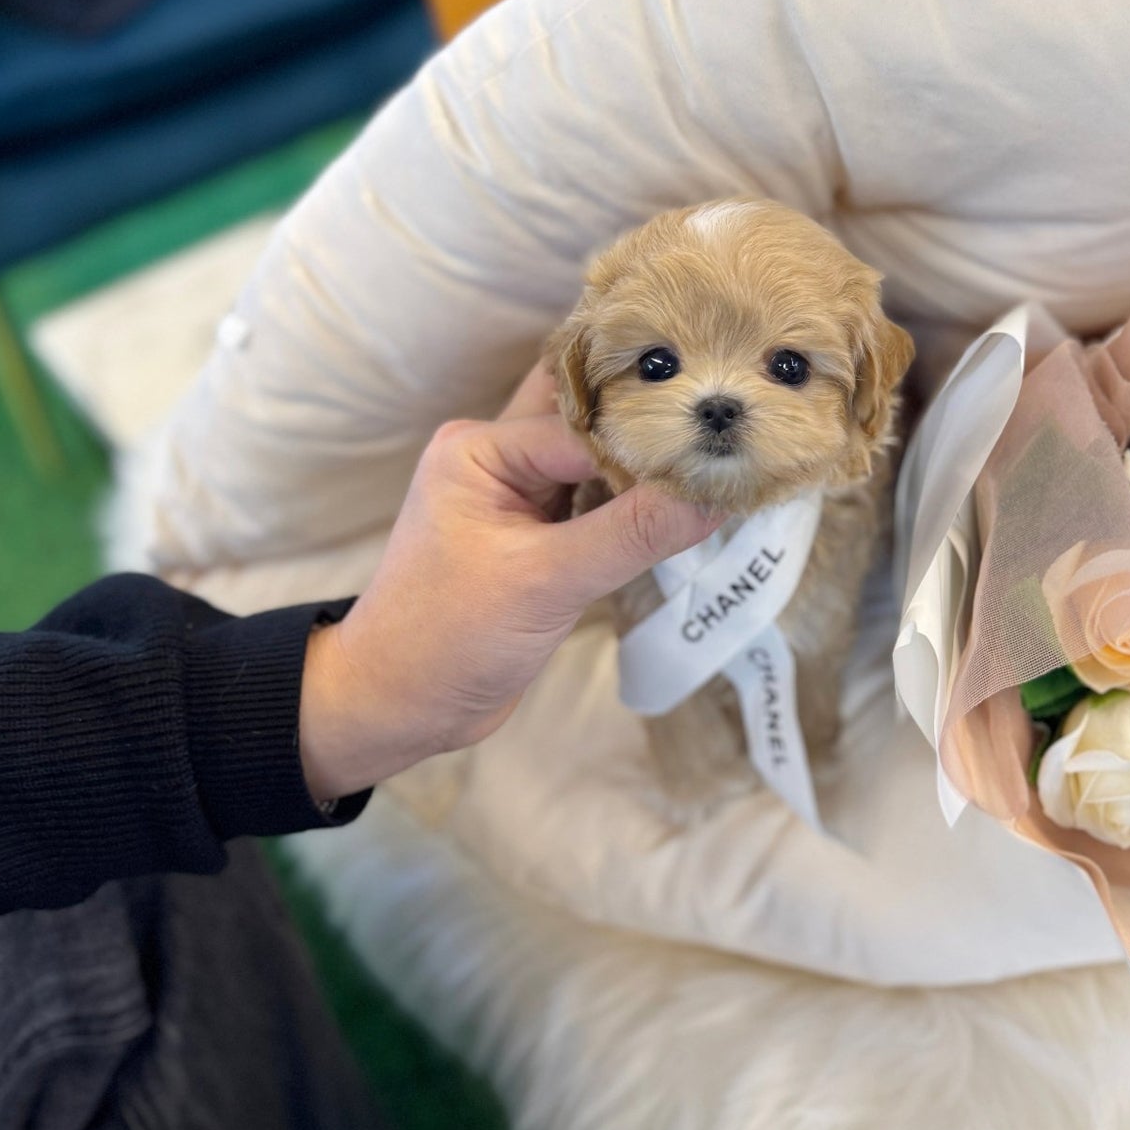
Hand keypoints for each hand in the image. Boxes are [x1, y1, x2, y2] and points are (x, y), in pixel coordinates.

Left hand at [298, 363, 720, 797]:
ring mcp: (521, 499)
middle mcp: (499, 458)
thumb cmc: (447, 639)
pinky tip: (690, 506)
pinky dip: (640, 506)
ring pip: (599, 462)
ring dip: (650, 467)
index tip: (722, 441)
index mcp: (480, 447)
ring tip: (725, 457)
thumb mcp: (544, 583)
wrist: (400, 709)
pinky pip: (600, 506)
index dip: (651, 433)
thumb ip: (630, 534)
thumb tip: (714, 497)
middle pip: (592, 421)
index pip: (586, 423)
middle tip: (729, 419)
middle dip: (654, 423)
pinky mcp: (541, 540)